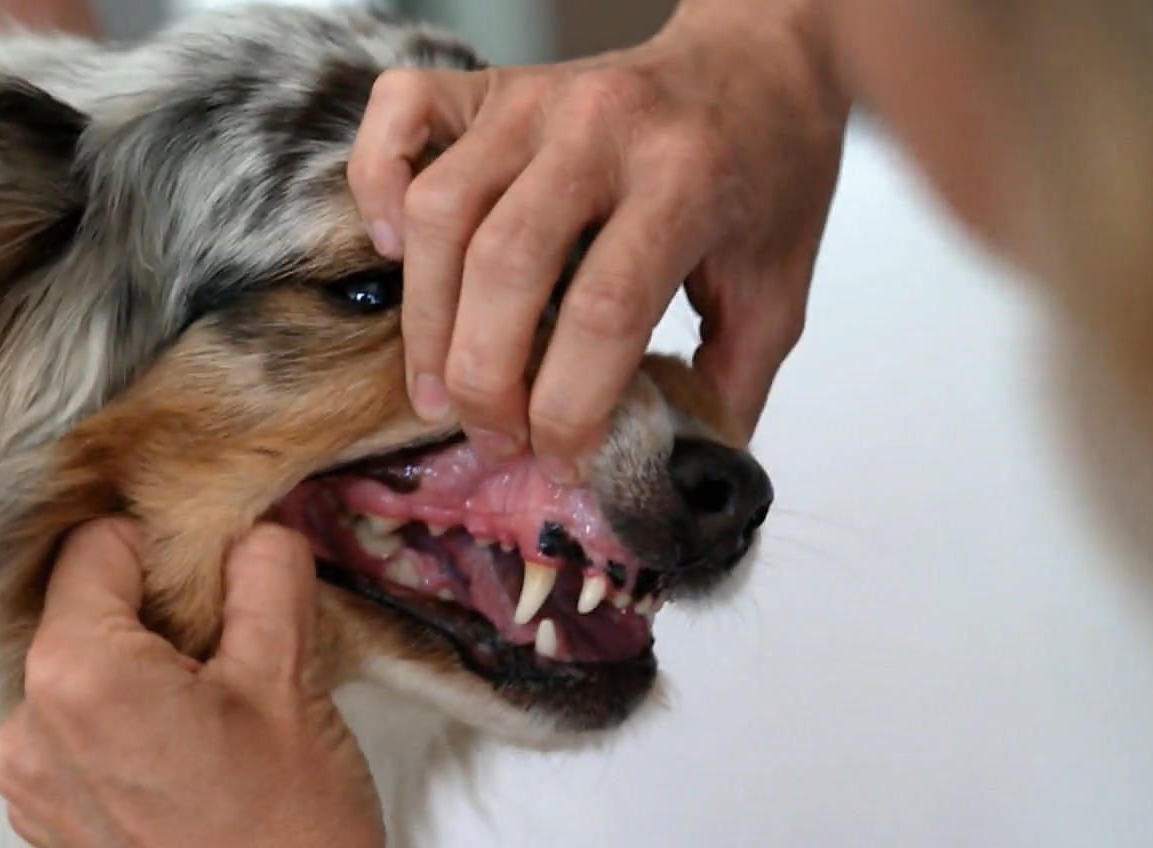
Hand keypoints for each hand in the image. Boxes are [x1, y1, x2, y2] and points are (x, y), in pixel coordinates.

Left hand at [0, 519, 407, 847]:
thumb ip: (265, 574)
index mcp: (74, 674)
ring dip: (141, 671)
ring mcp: (30, 788)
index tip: (219, 571)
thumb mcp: (291, 674)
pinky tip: (195, 761)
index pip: (95, 546)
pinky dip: (126, 727)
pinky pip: (76, 739)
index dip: (164, 543)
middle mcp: (26, 729)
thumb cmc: (294, 831)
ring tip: (220, 715)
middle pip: (81, 614)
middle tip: (233, 649)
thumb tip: (251, 529)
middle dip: (154, 612)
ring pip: (80, 676)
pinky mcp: (53, 828)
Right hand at [349, 0, 847, 481]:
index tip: (565, 460)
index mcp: (687, 180)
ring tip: (440, 392)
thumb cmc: (767, 177)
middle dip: (484, 380)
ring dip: (427, 319)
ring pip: (440, 210)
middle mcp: (602, 128)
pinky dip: (376, 183)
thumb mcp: (776, 292)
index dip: (570, 405)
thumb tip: (678, 482)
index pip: (605, 310)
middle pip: (505, 265)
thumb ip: (729, 387)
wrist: (763, 59)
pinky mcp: (493, 83)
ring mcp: (537, 98)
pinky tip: (398, 253)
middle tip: (494, 438)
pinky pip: (398, 113)